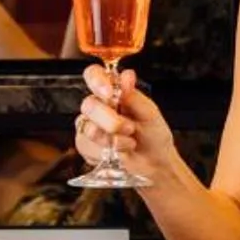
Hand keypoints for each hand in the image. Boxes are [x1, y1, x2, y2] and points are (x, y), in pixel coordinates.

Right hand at [75, 65, 188, 190]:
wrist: (154, 164)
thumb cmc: (153, 136)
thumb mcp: (149, 113)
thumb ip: (133, 95)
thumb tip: (125, 76)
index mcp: (113, 92)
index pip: (94, 75)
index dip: (97, 81)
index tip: (109, 94)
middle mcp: (98, 106)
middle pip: (89, 105)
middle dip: (111, 120)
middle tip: (129, 128)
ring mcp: (89, 125)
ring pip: (88, 128)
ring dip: (112, 139)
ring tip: (129, 141)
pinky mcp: (85, 145)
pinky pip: (88, 146)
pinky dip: (107, 150)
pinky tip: (120, 151)